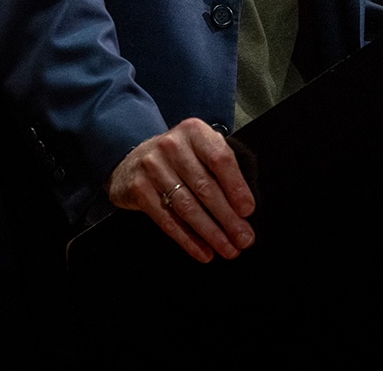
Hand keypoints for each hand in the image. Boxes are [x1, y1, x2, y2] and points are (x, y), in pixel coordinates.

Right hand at [107, 118, 255, 262]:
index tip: (247, 211)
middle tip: (244, 239)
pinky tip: (203, 251)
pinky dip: (187, 239)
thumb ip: (222, 169)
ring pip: (187, 206)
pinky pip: (167, 219)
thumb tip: (245, 210)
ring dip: (210, 232)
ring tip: (227, 249)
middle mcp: (171, 145)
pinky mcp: (138, 188)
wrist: (134, 160)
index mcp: (194, 132)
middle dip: (228, 218)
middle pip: (205, 187)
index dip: (236, 187)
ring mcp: (152, 166)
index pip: (220, 159)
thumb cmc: (179, 159)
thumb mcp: (201, 151)